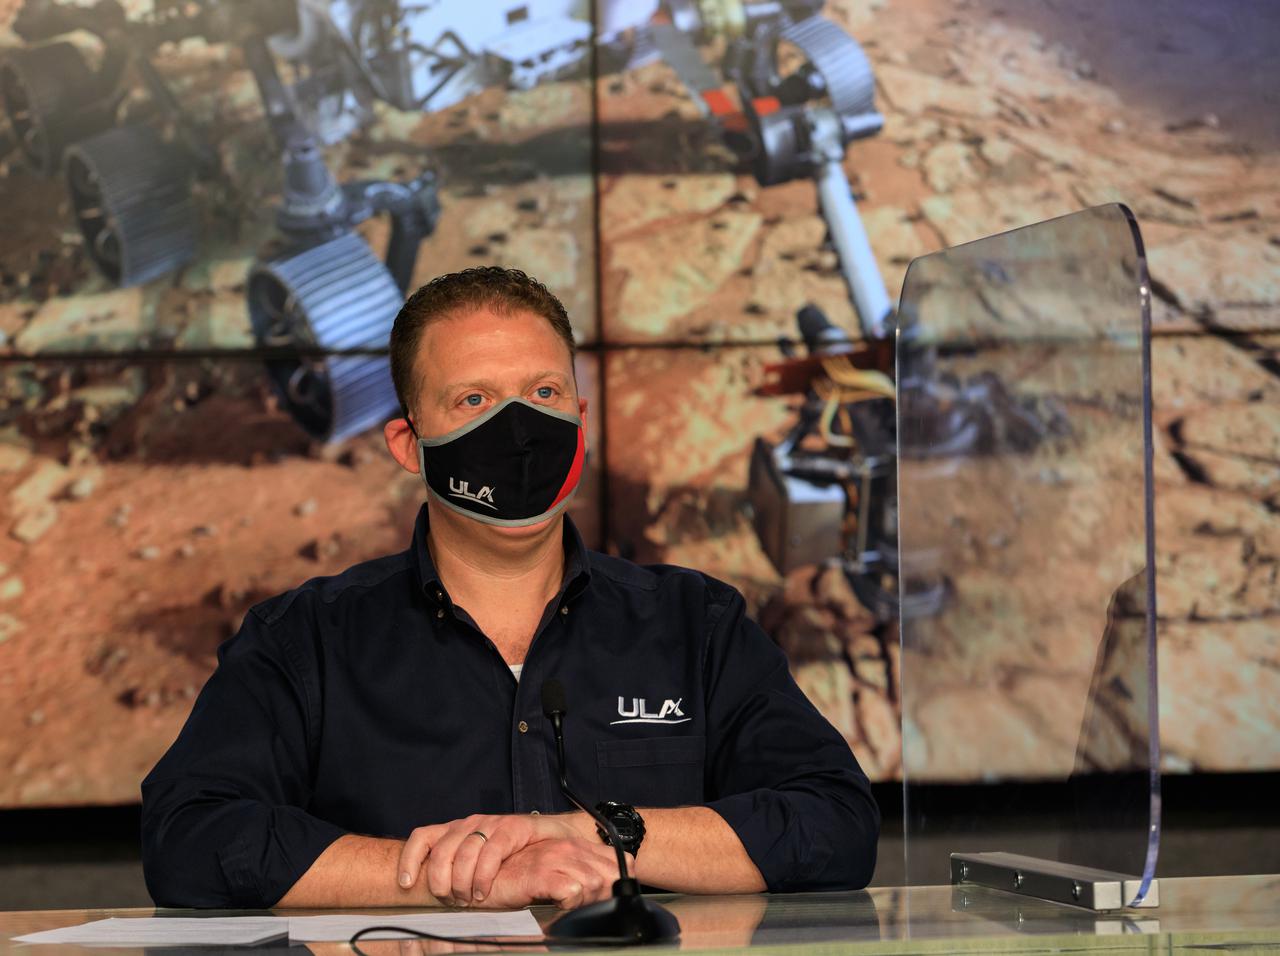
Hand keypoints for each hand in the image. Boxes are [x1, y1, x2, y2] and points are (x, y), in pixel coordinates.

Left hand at [399, 813, 580, 905]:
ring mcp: (490, 823)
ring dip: (462, 883)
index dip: (410, 859)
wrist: (553, 837)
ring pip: (464, 852)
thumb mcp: (477, 862)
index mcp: (455, 831)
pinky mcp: (511, 827)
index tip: (406, 885)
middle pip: (441, 851)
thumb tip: (430, 895)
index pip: (422, 837)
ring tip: (469, 900)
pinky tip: (484, 892)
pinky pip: (491, 852)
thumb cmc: (513, 855)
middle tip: (450, 901)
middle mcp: (469, 824)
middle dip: (441, 882)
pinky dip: (484, 876)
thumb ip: (456, 870)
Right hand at [482, 838, 617, 909]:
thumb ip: (582, 878)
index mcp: (577, 845)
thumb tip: (607, 895)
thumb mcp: (557, 873)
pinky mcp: (542, 872)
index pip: (622, 863)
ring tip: (570, 906)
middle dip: (605, 897)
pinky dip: (570, 904)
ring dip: (587, 902)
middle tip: (584, 907)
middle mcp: (570, 847)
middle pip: (612, 876)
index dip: (619, 885)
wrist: (485, 876)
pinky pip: (573, 891)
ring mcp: (556, 857)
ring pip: (595, 884)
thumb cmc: (520, 877)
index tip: (605, 898)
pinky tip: (557, 906)